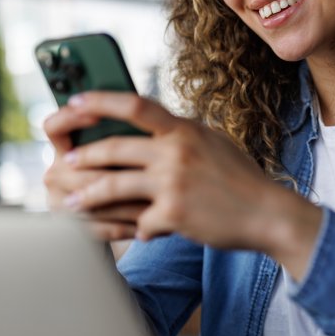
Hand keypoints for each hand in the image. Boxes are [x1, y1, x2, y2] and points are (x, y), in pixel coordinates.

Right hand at [42, 104, 147, 240]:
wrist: (115, 217)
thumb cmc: (129, 173)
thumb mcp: (126, 151)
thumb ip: (126, 138)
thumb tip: (144, 124)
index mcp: (64, 148)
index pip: (54, 127)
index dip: (70, 118)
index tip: (97, 116)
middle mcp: (56, 172)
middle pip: (80, 168)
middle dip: (116, 171)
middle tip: (150, 171)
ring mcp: (59, 201)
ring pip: (90, 199)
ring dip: (126, 204)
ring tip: (157, 204)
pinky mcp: (71, 229)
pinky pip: (96, 227)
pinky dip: (123, 227)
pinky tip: (145, 226)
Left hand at [59, 93, 322, 278]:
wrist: (269, 214)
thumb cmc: (241, 180)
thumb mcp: (213, 143)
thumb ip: (181, 134)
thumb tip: (151, 125)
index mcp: (184, 130)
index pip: (135, 105)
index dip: (100, 102)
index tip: (74, 102)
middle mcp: (177, 152)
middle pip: (115, 147)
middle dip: (84, 156)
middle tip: (65, 162)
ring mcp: (174, 183)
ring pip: (114, 185)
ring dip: (87, 195)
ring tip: (70, 202)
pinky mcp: (174, 214)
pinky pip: (140, 222)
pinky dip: (137, 229)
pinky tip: (137, 233)